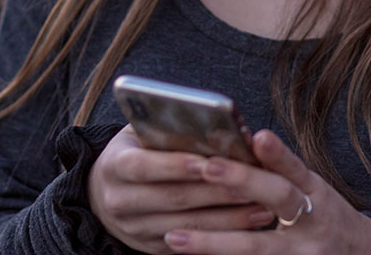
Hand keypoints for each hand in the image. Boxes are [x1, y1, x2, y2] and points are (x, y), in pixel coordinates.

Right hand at [88, 126, 276, 252]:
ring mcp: (134, 229)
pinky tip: (251, 223)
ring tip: (264, 206)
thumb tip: (220, 127)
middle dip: (216, 192)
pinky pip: (192, 244)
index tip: (209, 161)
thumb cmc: (137, 149)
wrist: (105, 191)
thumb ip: (170, 129)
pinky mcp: (151, 247)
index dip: (176, 165)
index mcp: (114, 166)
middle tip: (255, 182)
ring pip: (187, 225)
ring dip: (229, 217)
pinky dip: (223, 233)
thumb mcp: (141, 132)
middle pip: (173, 198)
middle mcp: (119, 201)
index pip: (143, 166)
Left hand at [163, 129, 370, 254]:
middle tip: (207, 168)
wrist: (358, 254)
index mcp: (316, 191)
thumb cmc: (323, 214)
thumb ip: (280, 171)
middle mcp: (312, 220)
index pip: (296, 168)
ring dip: (214, 242)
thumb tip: (239, 140)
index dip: (277, 154)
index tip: (257, 136)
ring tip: (175, 237)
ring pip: (257, 246)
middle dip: (244, 182)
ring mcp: (302, 252)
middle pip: (279, 198)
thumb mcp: (311, 188)